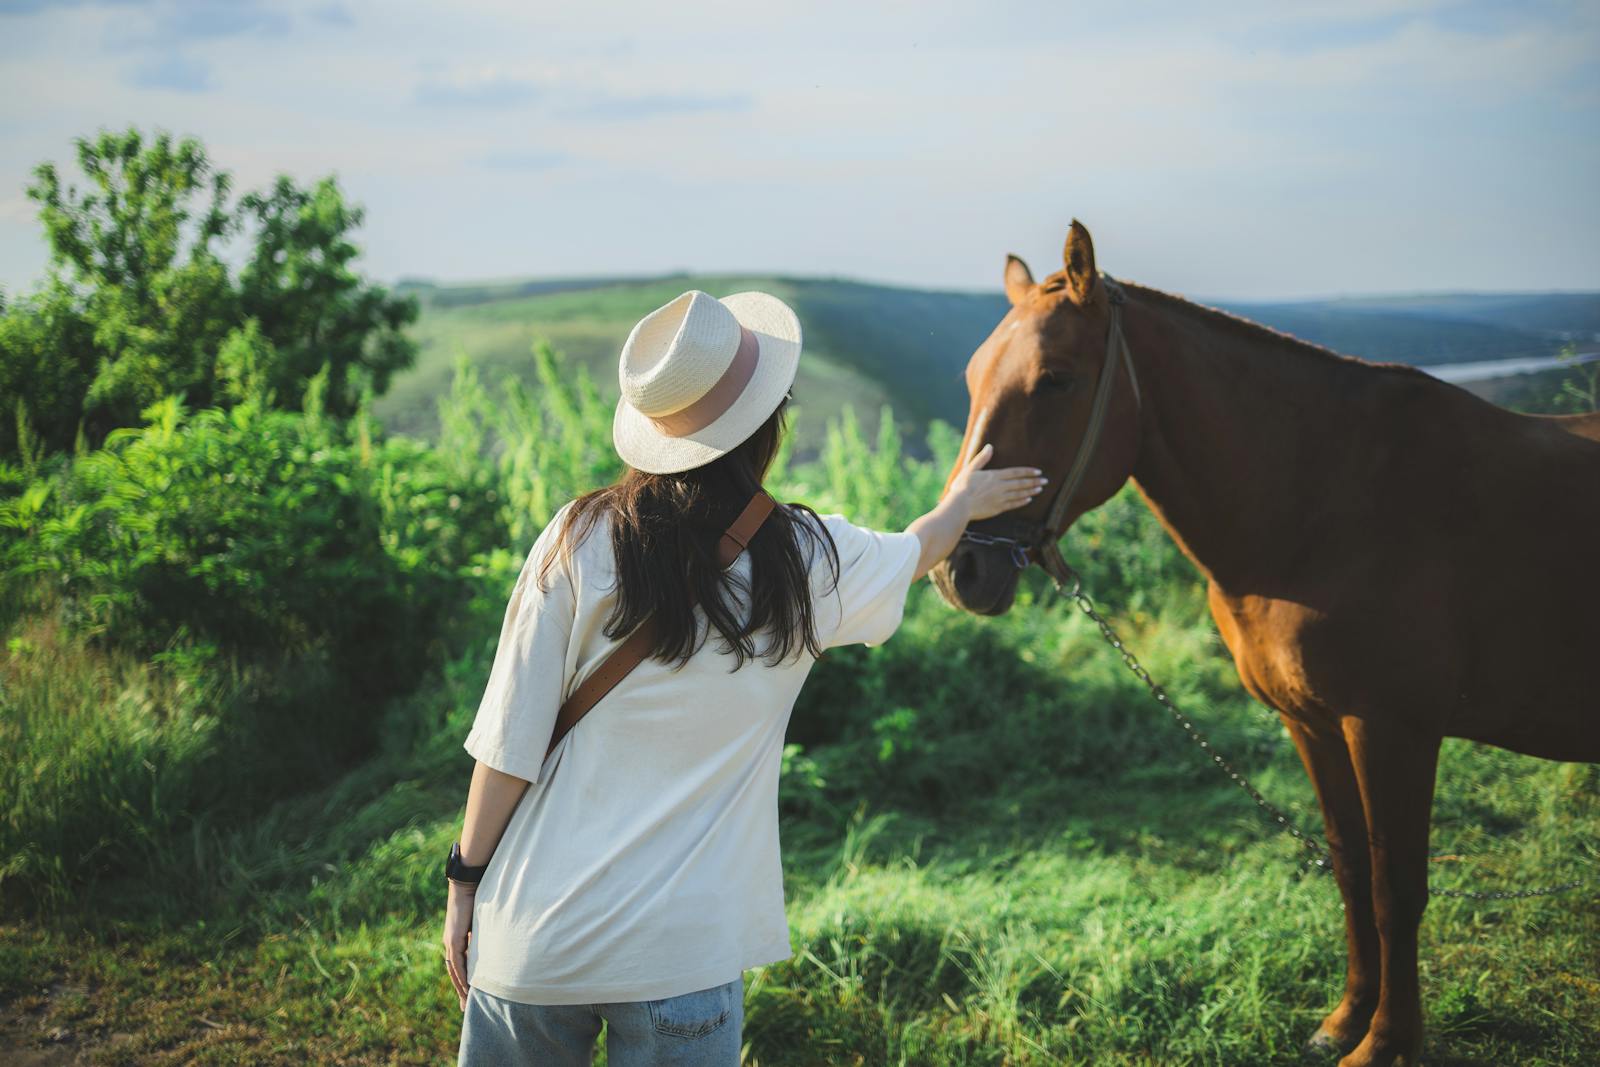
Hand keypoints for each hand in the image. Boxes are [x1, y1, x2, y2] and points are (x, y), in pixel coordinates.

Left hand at [444, 880, 474, 1010]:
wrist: (467, 887)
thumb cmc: (477, 900)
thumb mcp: (481, 924)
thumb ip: (483, 936)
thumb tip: (496, 944)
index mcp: (456, 940)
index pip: (459, 967)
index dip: (464, 982)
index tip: (469, 996)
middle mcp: (450, 944)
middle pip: (454, 974)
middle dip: (460, 991)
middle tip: (465, 1008)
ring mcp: (450, 943)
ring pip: (454, 972)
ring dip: (461, 988)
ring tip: (468, 1003)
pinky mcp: (453, 940)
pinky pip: (457, 963)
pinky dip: (462, 976)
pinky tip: (468, 987)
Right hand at [945, 443, 1046, 521]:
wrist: (960, 505)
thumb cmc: (962, 487)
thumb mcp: (970, 469)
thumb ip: (982, 458)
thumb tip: (990, 446)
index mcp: (994, 476)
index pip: (1015, 472)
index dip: (1028, 472)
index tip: (1038, 471)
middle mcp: (1000, 487)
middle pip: (1021, 483)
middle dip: (1034, 481)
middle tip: (1045, 481)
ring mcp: (1000, 498)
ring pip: (1020, 494)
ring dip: (1031, 491)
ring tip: (1040, 489)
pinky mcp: (998, 508)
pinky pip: (1013, 504)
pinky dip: (1022, 501)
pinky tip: (1028, 500)